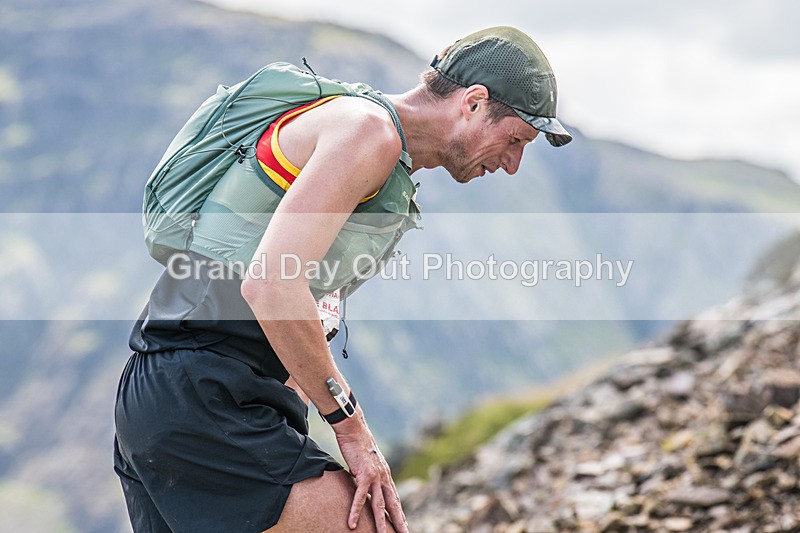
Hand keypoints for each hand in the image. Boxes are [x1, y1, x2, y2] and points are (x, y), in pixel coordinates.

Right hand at [333, 415, 407, 532]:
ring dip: (381, 523)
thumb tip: (364, 484)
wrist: (354, 429)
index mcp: (385, 475)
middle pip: (393, 504)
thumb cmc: (358, 444)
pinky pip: (360, 497)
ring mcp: (375, 476)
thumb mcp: (367, 463)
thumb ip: (368, 475)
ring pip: (380, 505)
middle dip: (399, 522)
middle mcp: (384, 477)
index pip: (395, 498)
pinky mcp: (363, 474)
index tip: (404, 526)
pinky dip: (356, 511)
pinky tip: (352, 524)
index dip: (400, 513)